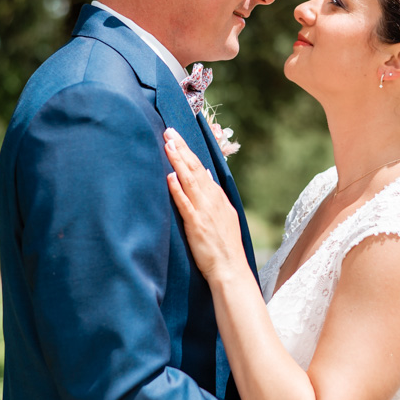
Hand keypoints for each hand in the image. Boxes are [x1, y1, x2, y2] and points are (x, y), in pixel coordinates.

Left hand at [164, 128, 244, 282]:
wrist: (231, 269)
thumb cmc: (224, 246)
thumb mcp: (223, 214)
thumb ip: (212, 194)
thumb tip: (204, 173)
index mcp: (217, 197)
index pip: (201, 168)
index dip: (188, 151)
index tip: (176, 137)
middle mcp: (212, 200)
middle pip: (195, 168)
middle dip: (181, 148)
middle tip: (169, 130)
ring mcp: (205, 211)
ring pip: (190, 180)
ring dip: (178, 161)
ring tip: (168, 144)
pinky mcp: (197, 224)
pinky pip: (185, 203)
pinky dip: (178, 189)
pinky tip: (170, 177)